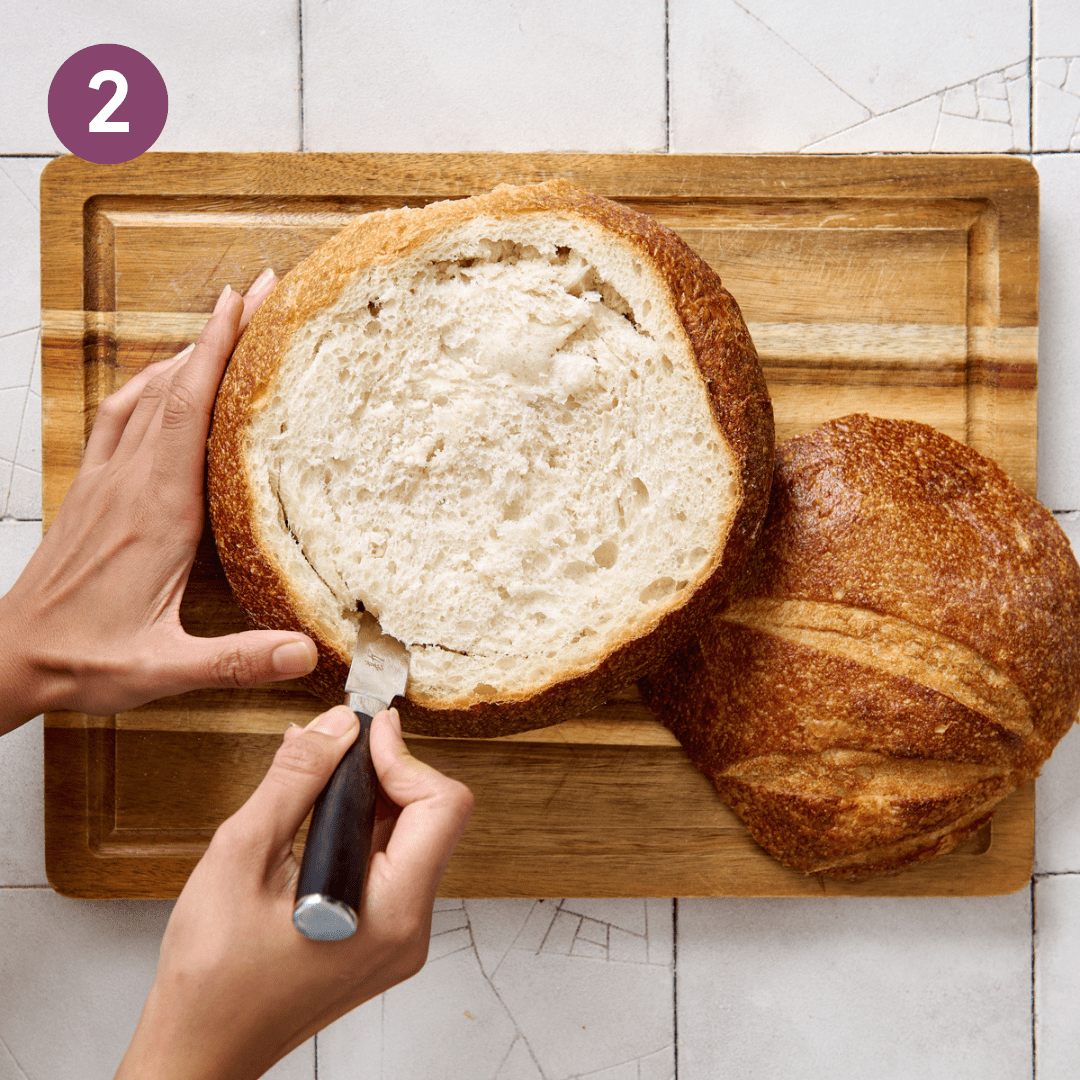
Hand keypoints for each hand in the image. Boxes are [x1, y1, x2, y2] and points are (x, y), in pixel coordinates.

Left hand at [0, 271, 318, 733]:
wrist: (11, 655)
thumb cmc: (83, 658)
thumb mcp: (163, 668)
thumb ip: (238, 659)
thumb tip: (306, 653)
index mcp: (156, 512)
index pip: (189, 410)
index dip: (218, 350)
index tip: (245, 302)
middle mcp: (130, 483)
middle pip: (174, 385)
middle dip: (217, 333)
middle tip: (257, 294)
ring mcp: (107, 481)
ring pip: (145, 394)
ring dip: (183, 353)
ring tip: (222, 326)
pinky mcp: (94, 490)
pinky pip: (121, 417)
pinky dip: (150, 385)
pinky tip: (163, 384)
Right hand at [115, 706, 473, 1079]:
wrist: (199, 1050)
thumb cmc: (211, 978)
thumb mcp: (241, 857)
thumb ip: (295, 783)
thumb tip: (334, 727)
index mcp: (390, 914)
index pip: (442, 806)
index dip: (403, 756)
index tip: (361, 730)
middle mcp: (409, 929)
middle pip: (432, 817)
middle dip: (385, 771)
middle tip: (334, 745)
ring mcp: (398, 938)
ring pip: (412, 838)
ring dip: (370, 797)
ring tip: (315, 779)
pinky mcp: (382, 938)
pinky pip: (392, 864)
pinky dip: (361, 829)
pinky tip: (315, 817)